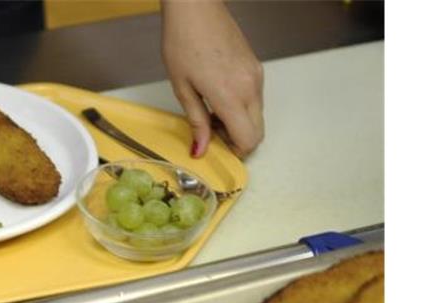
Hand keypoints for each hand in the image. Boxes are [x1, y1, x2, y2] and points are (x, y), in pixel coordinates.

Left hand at [161, 0, 263, 157]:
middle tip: (212, 133)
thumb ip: (196, 122)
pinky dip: (242, 107)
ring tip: (211, 111)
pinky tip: (219, 97)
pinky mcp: (256, 67)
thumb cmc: (183, 43)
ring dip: (239, 123)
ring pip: (258, 115)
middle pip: (258, 131)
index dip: (234, 151)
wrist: (196, 10)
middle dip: (238, 140)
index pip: (248, 139)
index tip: (215, 147)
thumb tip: (200, 149)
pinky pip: (256, 98)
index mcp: (231, 96)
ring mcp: (256, 76)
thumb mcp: (183, 89)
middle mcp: (250, 87)